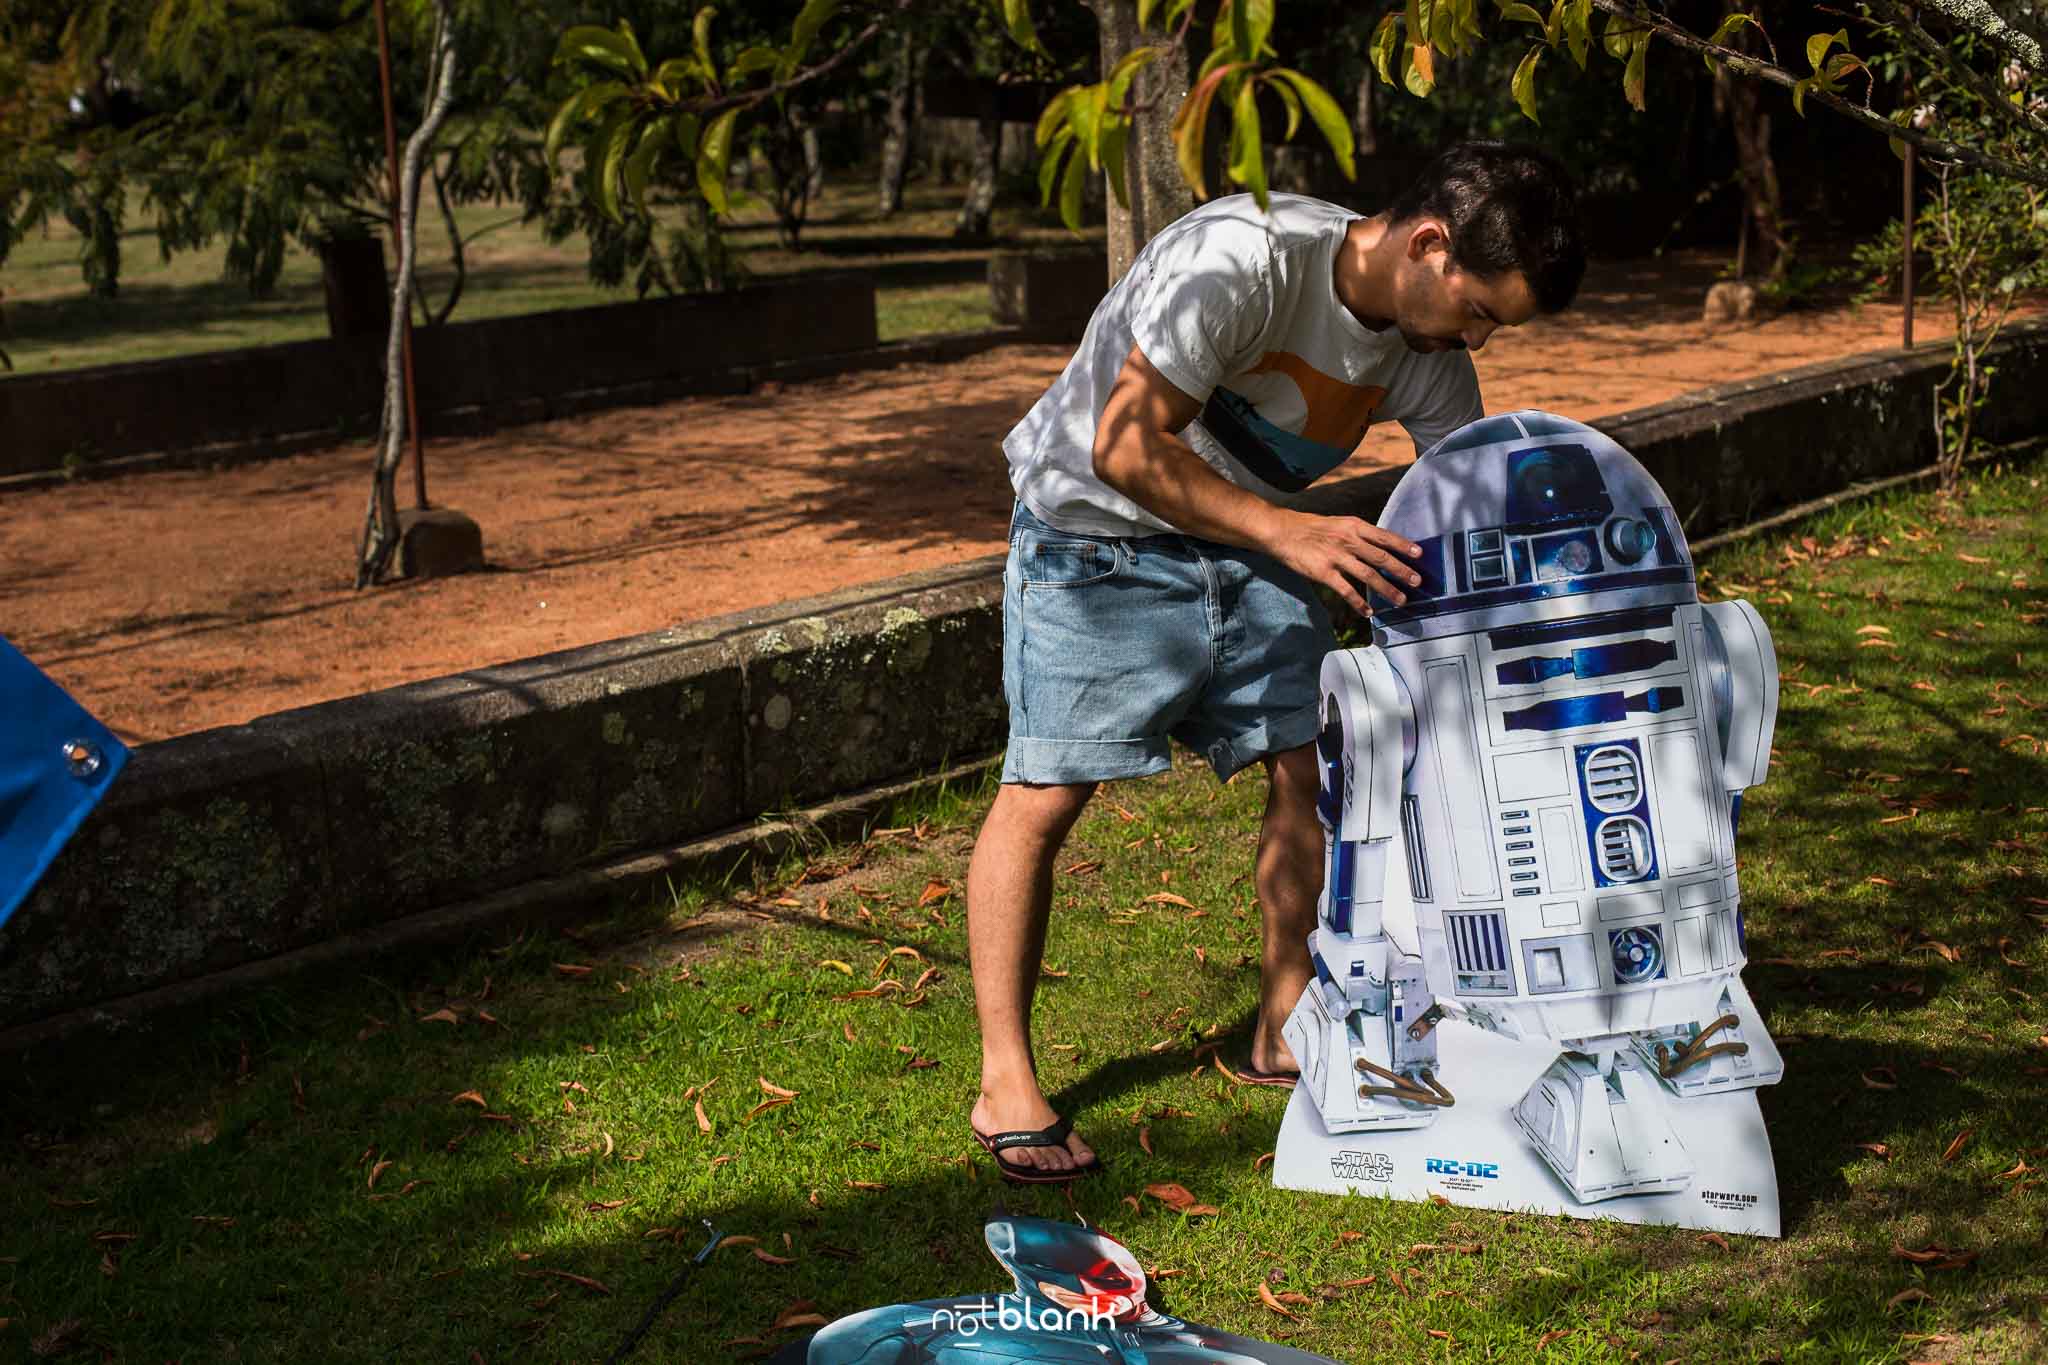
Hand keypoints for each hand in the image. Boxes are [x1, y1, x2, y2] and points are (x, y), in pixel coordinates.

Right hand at [1267, 512, 1422, 614]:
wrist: (1282, 531)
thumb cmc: (1311, 528)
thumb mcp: (1338, 523)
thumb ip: (1358, 534)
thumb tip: (1380, 547)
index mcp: (1353, 526)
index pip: (1384, 536)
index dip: (1403, 545)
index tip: (1419, 554)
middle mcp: (1348, 540)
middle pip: (1381, 558)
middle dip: (1402, 571)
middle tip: (1417, 581)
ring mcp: (1336, 557)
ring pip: (1368, 575)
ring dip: (1387, 589)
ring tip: (1401, 600)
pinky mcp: (1323, 573)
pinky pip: (1346, 591)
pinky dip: (1359, 603)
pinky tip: (1369, 612)